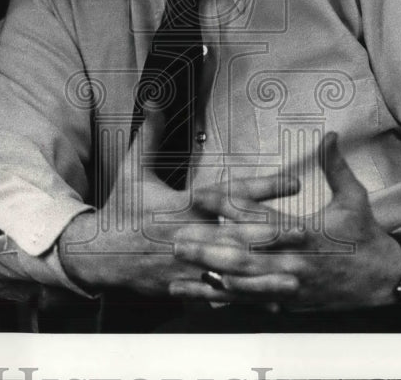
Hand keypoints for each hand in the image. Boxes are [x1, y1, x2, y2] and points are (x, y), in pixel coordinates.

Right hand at [58, 102, 298, 296]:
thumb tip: (156, 99)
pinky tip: (270, 301)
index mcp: (181, 205)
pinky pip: (218, 294)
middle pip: (236, 235)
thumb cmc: (120, 208)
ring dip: (265, 272)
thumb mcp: (132, 169)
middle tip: (304, 233)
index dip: (262, 188)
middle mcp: (187, 234)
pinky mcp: (183, 285)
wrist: (96, 254)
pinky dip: (244, 298)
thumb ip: (150, 134)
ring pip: (232, 270)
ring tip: (296, 274)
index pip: (228, 193)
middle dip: (270, 235)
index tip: (294, 184)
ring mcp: (186, 263)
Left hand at [170, 131, 400, 309]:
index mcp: (307, 233)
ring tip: (181, 272)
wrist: (385, 281)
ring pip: (245, 285)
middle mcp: (296, 262)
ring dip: (211, 278)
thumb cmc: (366, 236)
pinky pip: (255, 303)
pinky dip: (229, 300)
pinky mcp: (290, 303)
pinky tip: (205, 296)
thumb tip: (329, 135)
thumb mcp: (354, 198)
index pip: (260, 217)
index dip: (227, 206)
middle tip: (176, 242)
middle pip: (244, 256)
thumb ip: (335, 166)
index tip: (199, 196)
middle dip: (209, 250)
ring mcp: (291, 287)